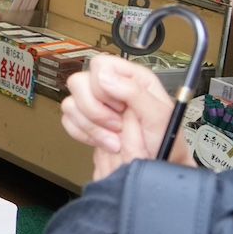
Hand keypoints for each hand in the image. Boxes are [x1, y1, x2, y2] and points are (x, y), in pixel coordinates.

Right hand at [62, 54, 184, 177]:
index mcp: (131, 79)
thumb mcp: (159, 117)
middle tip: (116, 124)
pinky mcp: (85, 122)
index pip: (100, 65)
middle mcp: (111, 89)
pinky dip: (83, 134)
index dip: (104, 86)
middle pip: (79, 82)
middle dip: (95, 110)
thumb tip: (104, 77)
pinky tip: (102, 141)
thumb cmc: (165, 145)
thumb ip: (134, 92)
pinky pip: (67, 121)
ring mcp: (96, 106)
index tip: (120, 107)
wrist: (154, 168)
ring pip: (70, 103)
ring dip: (91, 126)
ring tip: (113, 138)